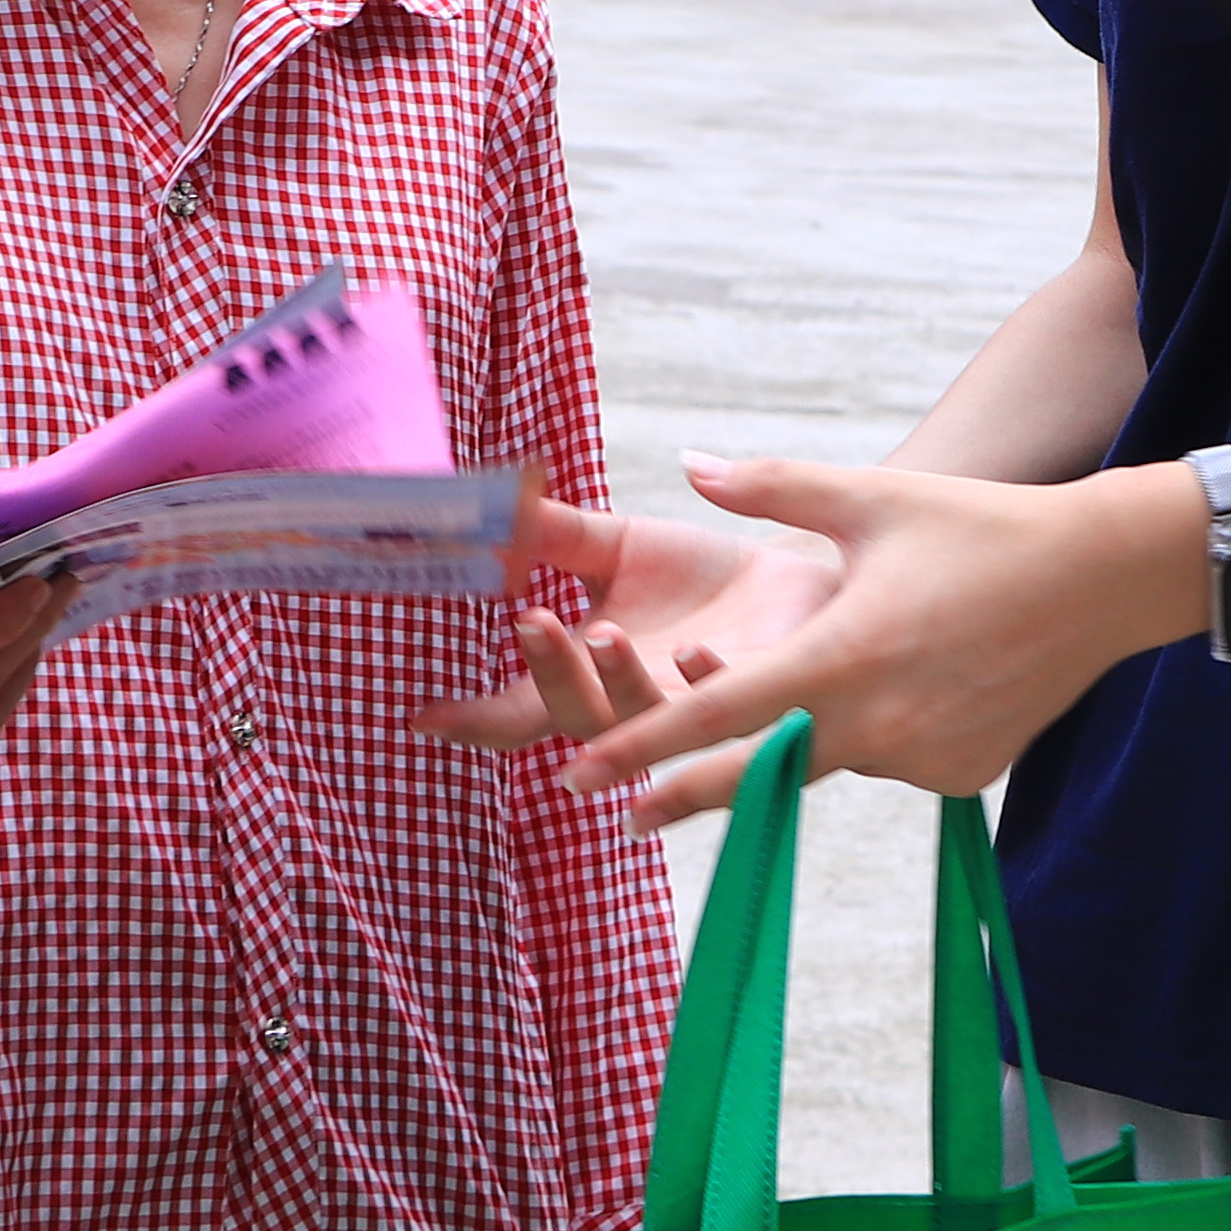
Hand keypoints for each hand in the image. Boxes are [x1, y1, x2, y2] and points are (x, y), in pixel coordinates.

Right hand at [413, 492, 840, 761]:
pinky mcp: (759, 701)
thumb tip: (483, 509)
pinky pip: (731, 703)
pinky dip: (709, 678)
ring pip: (647, 718)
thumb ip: (554, 537)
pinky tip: (700, 651)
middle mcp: (638, 707)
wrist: (806, 576)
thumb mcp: (620, 547)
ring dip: (620, 679)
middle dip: (550, 674)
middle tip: (531, 617)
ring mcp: (696, 712)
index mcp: (593, 677)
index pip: (518, 712)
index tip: (424, 716)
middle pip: (576, 718)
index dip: (473, 720)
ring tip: (607, 632)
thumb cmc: (705, 576)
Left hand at [535, 454, 1209, 826]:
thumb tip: (691, 468)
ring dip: (813, 729)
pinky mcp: (958, 777)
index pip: (715, 716)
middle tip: (618, 810)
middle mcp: (875, 722)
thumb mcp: (871, 497)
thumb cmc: (980, 527)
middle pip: (756, 770)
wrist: (1103, 578)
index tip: (578, 776)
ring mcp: (920, 759)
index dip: (639, 746)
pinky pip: (891, 760)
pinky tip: (929, 674)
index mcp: (839, 654)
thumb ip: (772, 488)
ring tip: (872, 658)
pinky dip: (882, 731)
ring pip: (832, 756)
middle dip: (685, 790)